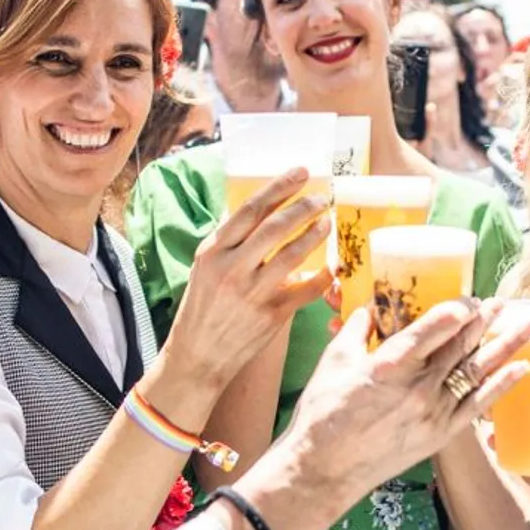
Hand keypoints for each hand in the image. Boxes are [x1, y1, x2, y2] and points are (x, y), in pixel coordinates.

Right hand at [161, 169, 333, 389]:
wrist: (198, 356)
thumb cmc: (202, 307)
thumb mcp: (204, 267)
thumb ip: (229, 241)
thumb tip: (256, 208)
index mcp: (213, 251)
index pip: (250, 209)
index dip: (279, 187)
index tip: (301, 173)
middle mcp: (231, 268)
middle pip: (275, 226)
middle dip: (304, 207)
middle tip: (323, 198)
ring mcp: (251, 293)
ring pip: (293, 254)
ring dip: (316, 234)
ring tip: (327, 222)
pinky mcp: (271, 316)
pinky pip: (305, 289)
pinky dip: (322, 275)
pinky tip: (332, 265)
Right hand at [278, 300, 529, 504]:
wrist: (323, 469)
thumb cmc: (322, 413)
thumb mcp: (334, 360)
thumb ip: (357, 329)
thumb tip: (368, 309)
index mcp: (390, 364)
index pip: (434, 328)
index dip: (458, 309)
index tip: (471, 297)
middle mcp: (418, 387)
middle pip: (460, 346)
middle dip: (484, 321)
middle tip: (501, 303)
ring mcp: (432, 413)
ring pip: (476, 372)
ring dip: (504, 347)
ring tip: (527, 325)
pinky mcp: (438, 435)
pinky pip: (478, 405)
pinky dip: (502, 385)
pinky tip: (521, 368)